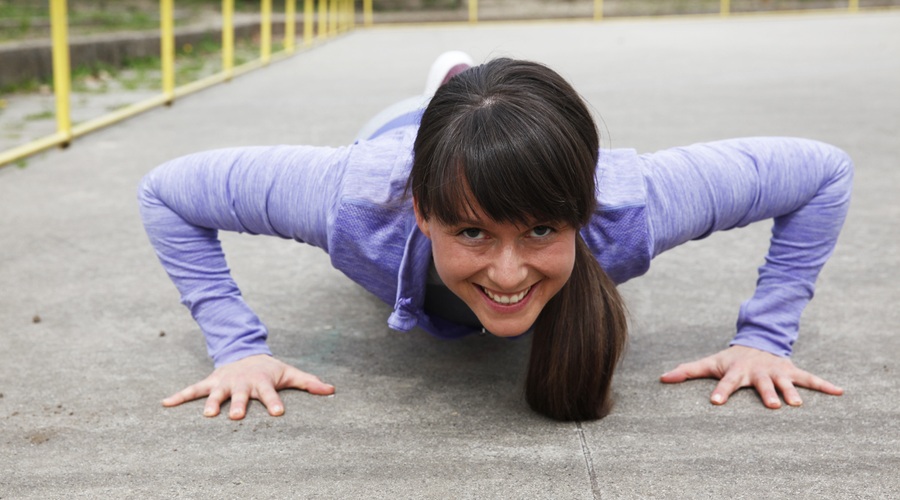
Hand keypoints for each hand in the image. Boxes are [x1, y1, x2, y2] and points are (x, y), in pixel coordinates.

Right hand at [162, 354, 334, 418]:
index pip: (270, 394)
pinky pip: (192, 390)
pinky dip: (178, 396)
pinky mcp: (210, 383)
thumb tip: (332, 390)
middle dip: (239, 405)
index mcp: (262, 382)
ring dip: (211, 403)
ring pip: (216, 394)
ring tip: (207, 414)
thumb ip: (310, 383)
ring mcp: (224, 383)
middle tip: (237, 417)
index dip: (274, 403)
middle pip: (241, 396)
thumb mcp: (289, 373)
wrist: (245, 352)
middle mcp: (242, 383)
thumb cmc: (270, 370)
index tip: (278, 413)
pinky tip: (164, 403)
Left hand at [659, 345, 842, 407]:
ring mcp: (776, 371)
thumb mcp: (710, 363)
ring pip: (785, 382)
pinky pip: (810, 378)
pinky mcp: (792, 371)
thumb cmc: (731, 359)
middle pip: (761, 384)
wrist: (758, 341)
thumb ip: (687, 371)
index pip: (727, 382)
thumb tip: (661, 378)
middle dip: (766, 393)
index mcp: (736, 371)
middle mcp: (757, 371)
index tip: (716, 402)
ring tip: (798, 405)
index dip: (722, 391)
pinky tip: (840, 392)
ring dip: (791, 392)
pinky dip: (825, 385)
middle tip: (771, 404)